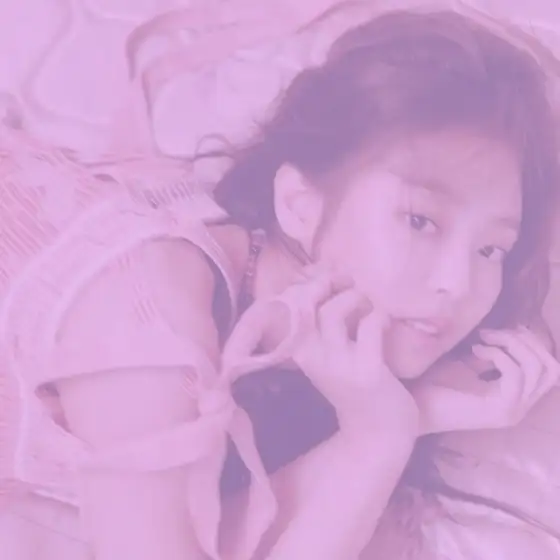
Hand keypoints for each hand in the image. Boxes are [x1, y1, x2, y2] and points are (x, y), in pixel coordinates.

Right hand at [290, 273, 418, 437]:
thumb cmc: (353, 387)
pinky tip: (385, 323)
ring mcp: (337, 365)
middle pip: (304, 304)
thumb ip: (322, 326)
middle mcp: (311, 358)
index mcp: (300, 352)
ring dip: (354, 298)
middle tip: (347, 282)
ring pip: (332, 312)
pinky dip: (379, 316)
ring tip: (367, 304)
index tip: (328, 278)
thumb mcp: (328, 355)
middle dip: (326, 283)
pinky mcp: (367, 371)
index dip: (307, 284)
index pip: (288, 307)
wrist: (376, 431)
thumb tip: (324, 279)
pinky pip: (369, 326)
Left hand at [413, 325, 559, 433]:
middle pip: (550, 367)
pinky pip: (516, 374)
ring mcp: (513, 410)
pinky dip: (499, 355)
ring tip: (482, 339)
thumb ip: (493, 355)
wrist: (413, 405)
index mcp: (516, 396)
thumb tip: (508, 334)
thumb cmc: (435, 384)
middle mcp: (521, 406)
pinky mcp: (501, 410)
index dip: (530, 341)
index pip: (548, 367)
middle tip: (491, 333)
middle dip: (524, 340)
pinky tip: (476, 350)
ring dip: (511, 344)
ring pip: (537, 368)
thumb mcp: (470, 363)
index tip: (498, 330)